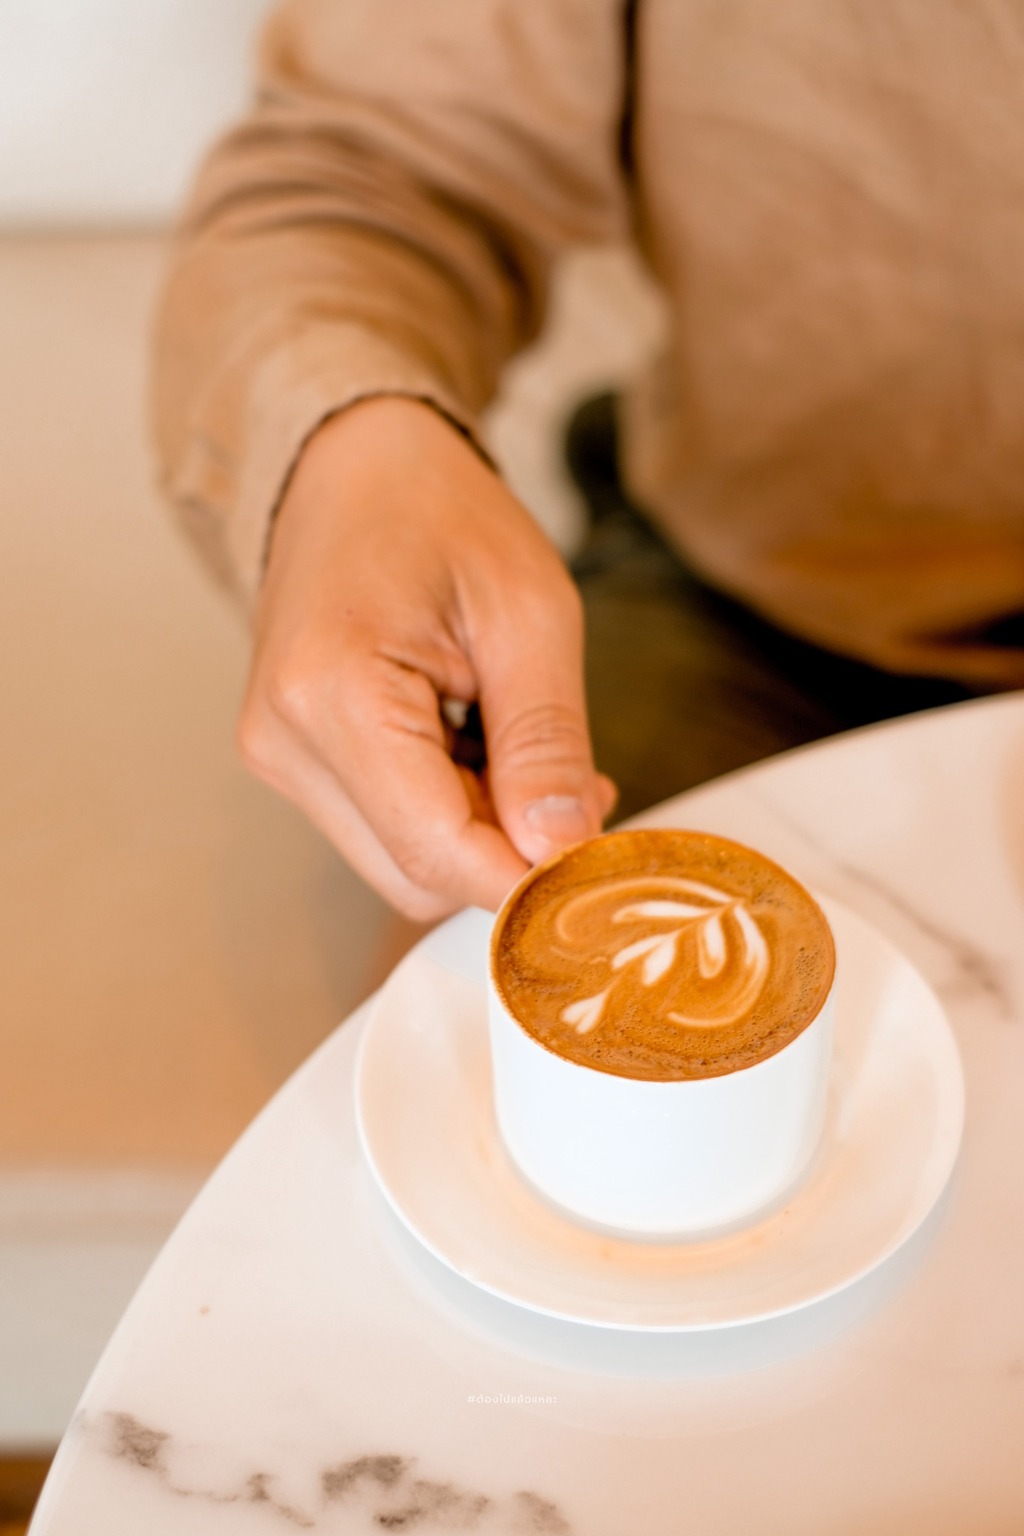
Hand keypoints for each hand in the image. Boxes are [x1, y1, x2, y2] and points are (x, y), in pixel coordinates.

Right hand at [238, 397, 615, 919]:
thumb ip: (546, 741)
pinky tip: (472, 739)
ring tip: (512, 735)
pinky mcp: (291, 756)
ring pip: (401, 861)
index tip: (599, 869)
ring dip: (479, 829)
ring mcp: (277, 751)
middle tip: (574, 782)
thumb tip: (562, 849)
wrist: (352, 464)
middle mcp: (284, 737)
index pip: (437, 849)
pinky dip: (447, 808)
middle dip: (507, 851)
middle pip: (416, 873)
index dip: (526, 878)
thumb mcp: (529, 613)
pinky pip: (383, 827)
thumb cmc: (438, 514)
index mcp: (334, 693)